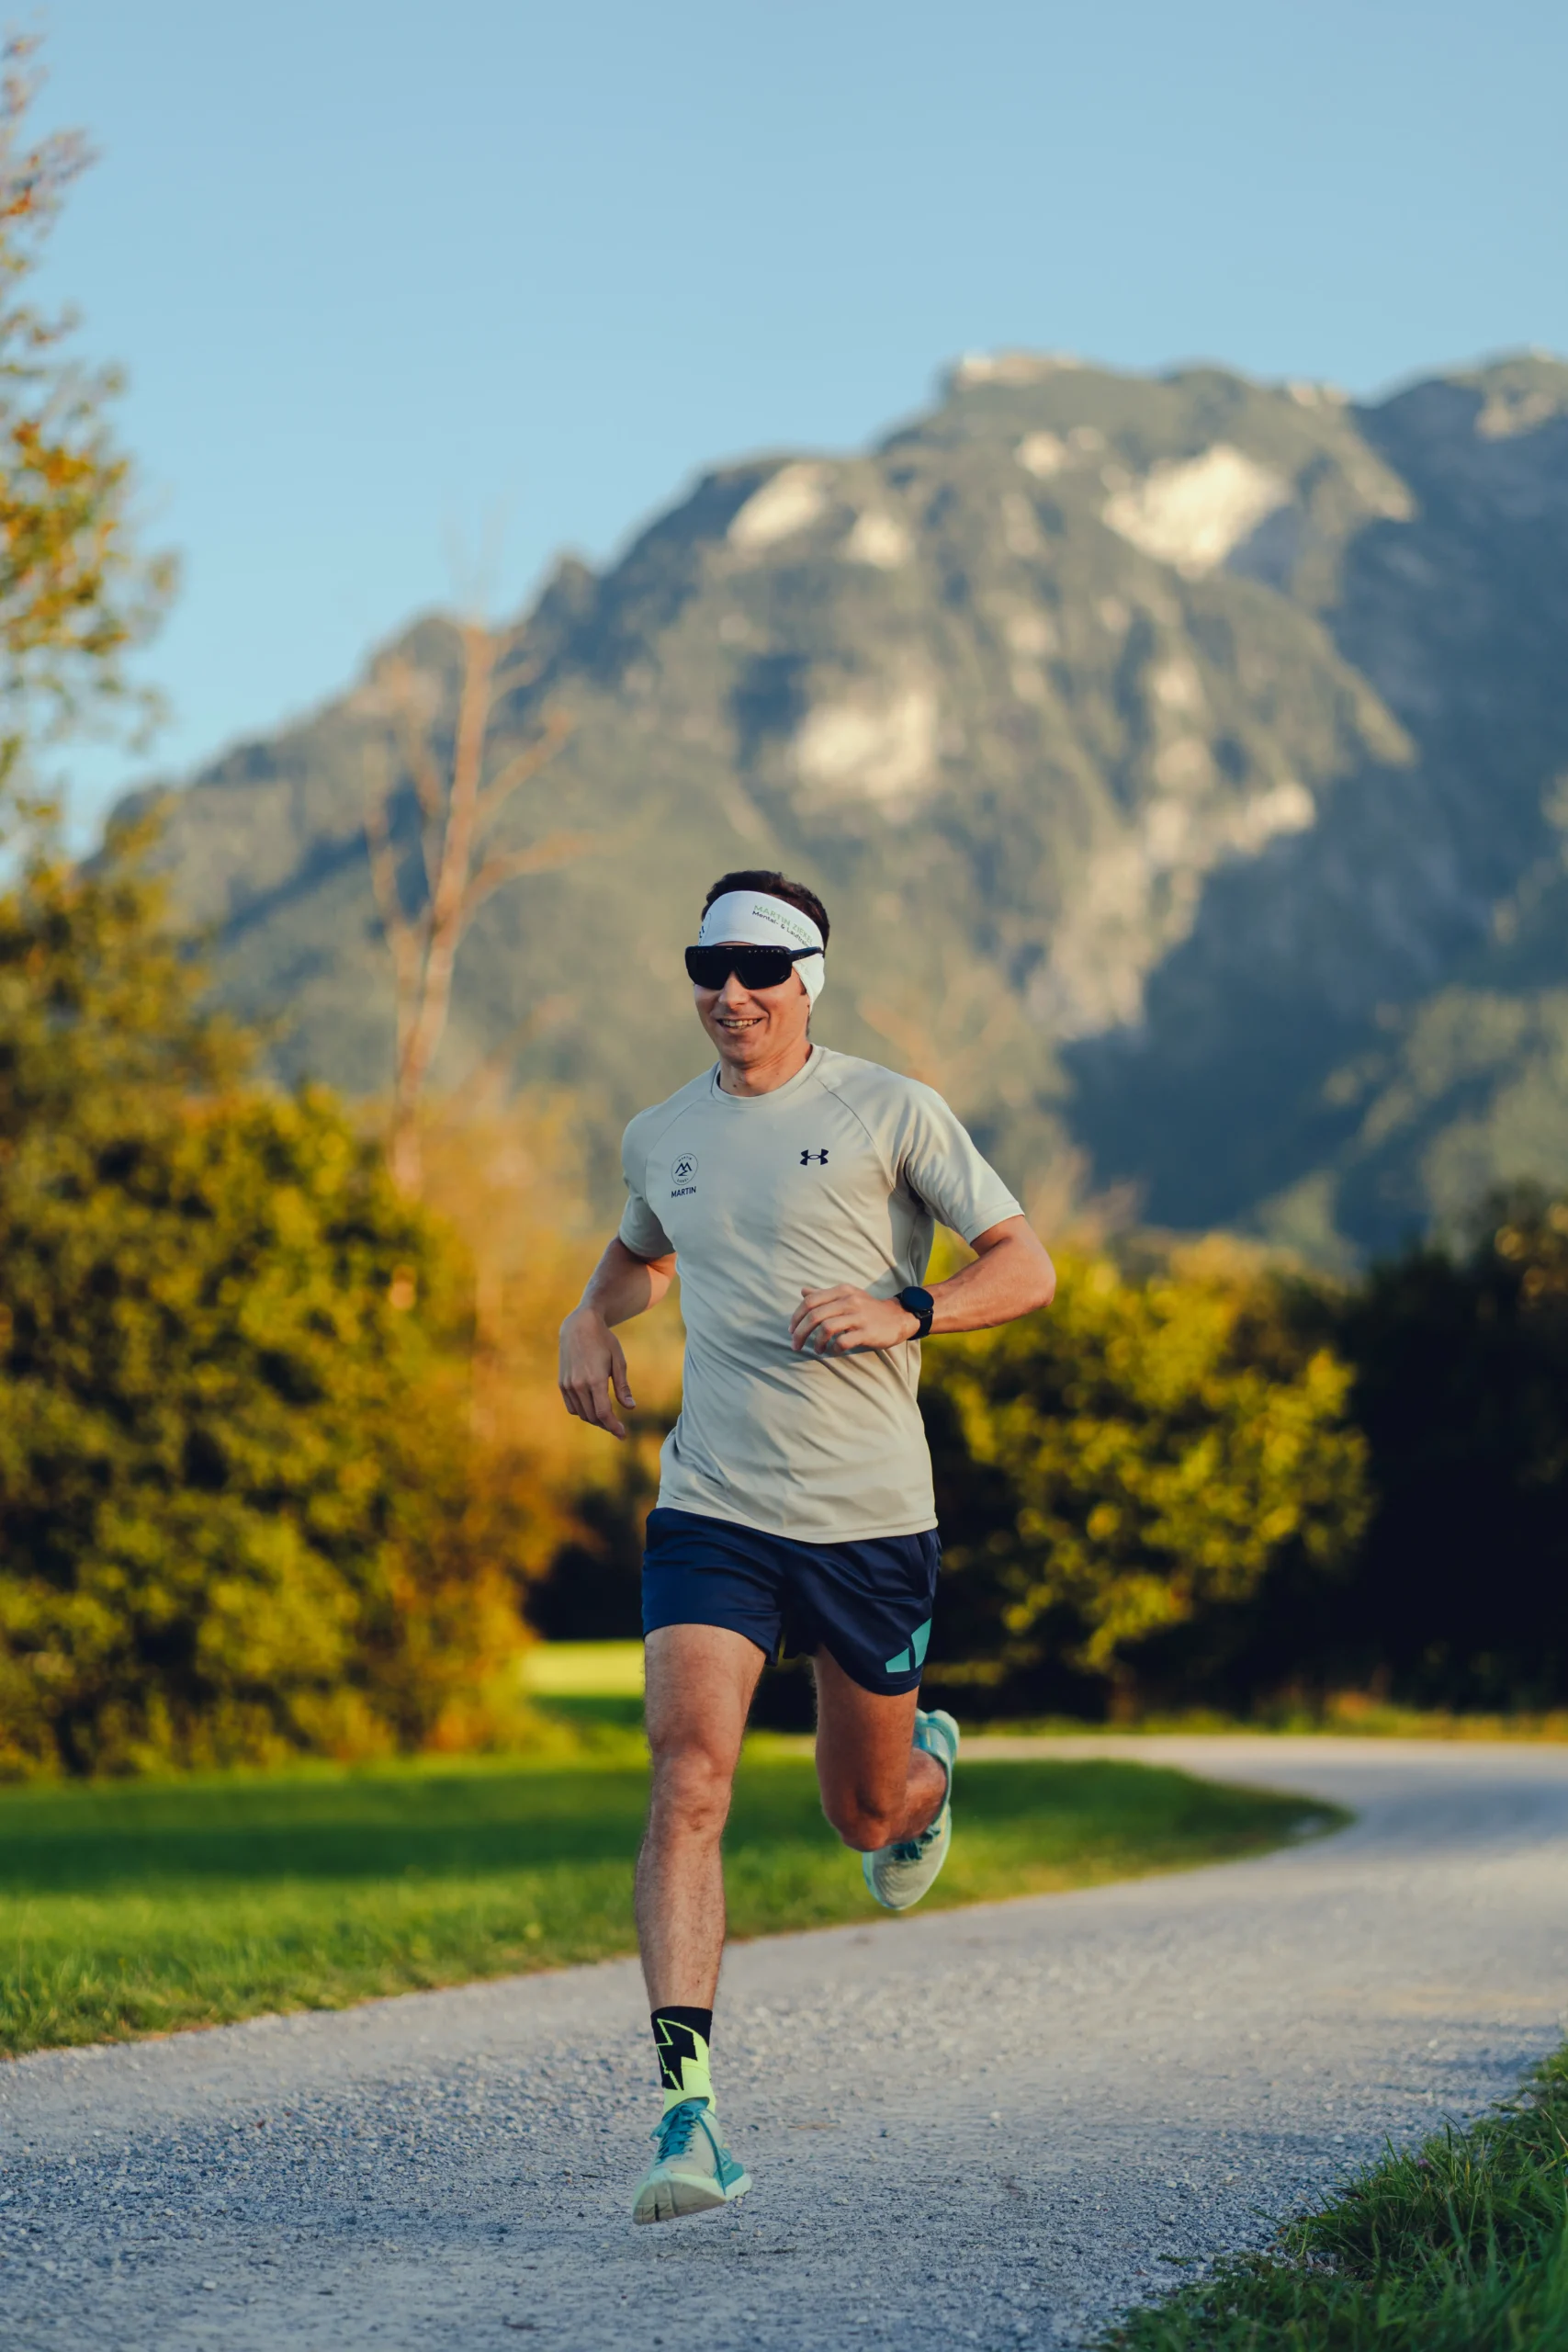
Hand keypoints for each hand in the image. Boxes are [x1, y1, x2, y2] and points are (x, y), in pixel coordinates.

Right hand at [558, 1306, 636, 1438]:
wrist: (579, 1326)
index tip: (623, 1434)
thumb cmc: (603, 1341)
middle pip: (593, 1416)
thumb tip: (630, 1408)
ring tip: (607, 1419)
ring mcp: (568, 1385)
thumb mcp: (619, 1361)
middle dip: (606, 1425)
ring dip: (595, 1420)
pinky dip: (582, 1412)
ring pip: (582, 1414)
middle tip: (618, 1427)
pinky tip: (593, 1409)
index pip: (604, 1413)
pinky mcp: (562, 1383)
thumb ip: (623, 1387)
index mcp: (595, 1380)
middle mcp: (579, 1385)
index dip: (614, 1427)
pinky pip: (572, 1406)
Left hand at [789, 1285, 919, 1356]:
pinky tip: (833, 1351)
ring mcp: (858, 1316)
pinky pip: (843, 1341)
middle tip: (795, 1345)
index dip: (796, 1316)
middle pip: (814, 1315)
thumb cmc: (868, 1308)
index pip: (810, 1301)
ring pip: (826, 1328)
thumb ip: (824, 1294)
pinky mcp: (867, 1332)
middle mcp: (849, 1300)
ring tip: (816, 1350)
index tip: (791, 1330)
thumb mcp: (847, 1295)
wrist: (898, 1317)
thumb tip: (803, 1291)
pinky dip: (833, 1348)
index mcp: (841, 1291)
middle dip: (800, 1332)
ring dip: (816, 1342)